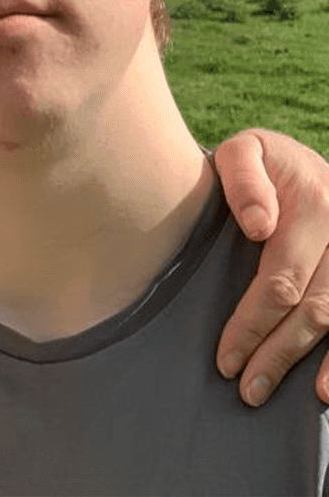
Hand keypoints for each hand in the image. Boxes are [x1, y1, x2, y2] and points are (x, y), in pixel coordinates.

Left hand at [213, 128, 328, 405]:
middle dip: (278, 352)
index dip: (253, 323)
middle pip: (314, 308)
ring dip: (320, 363)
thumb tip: (258, 227)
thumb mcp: (244, 150)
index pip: (282, 280)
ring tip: (288, 395)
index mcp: (314, 206)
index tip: (225, 357)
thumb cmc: (261, 160)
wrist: (300, 160)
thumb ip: (245, 179)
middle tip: (246, 389)